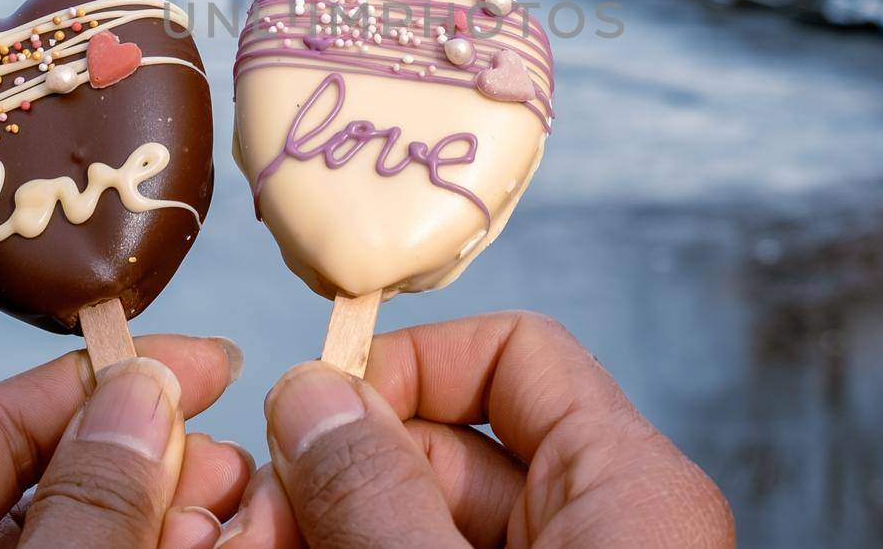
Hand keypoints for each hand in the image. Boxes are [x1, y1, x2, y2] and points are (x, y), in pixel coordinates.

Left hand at [0, 334, 250, 548]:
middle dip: (158, 458)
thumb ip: (82, 510)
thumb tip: (142, 396)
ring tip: (244, 503)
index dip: (101, 378)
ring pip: (94, 541)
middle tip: (235, 454)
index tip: (203, 360)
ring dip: (174, 515)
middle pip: (55, 486)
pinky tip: (212, 545)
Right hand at [217, 312, 732, 547]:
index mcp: (629, 485)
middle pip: (447, 446)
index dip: (406, 362)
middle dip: (338, 470)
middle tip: (253, 519)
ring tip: (253, 548)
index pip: (514, 354)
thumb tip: (308, 394)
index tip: (312, 406)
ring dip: (330, 526)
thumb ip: (380, 494)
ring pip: (421, 521)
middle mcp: (603, 526)